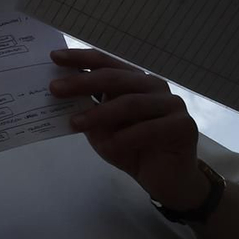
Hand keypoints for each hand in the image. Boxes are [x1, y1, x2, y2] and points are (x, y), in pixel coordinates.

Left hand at [49, 48, 205, 208]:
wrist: (166, 181)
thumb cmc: (132, 150)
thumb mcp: (102, 130)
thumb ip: (88, 110)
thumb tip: (60, 92)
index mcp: (135, 80)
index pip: (106, 62)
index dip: (81, 58)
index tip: (54, 57)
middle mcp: (154, 85)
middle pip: (115, 79)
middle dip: (82, 82)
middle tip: (55, 89)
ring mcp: (171, 103)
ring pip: (130, 103)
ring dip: (99, 114)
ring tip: (74, 123)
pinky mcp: (183, 125)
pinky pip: (148, 129)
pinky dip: (124, 137)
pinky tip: (108, 146)